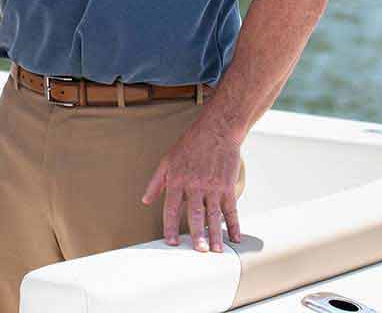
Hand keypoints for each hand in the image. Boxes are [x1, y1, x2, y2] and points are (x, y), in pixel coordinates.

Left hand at [140, 122, 241, 252]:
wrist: (216, 130)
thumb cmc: (190, 144)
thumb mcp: (167, 160)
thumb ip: (156, 182)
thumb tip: (145, 200)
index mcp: (177, 180)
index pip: (171, 207)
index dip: (170, 226)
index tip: (171, 242)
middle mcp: (195, 185)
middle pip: (195, 214)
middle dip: (197, 234)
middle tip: (199, 251)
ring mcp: (213, 186)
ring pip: (214, 214)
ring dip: (216, 234)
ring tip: (216, 250)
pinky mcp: (228, 185)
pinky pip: (231, 208)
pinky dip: (234, 224)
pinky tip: (235, 237)